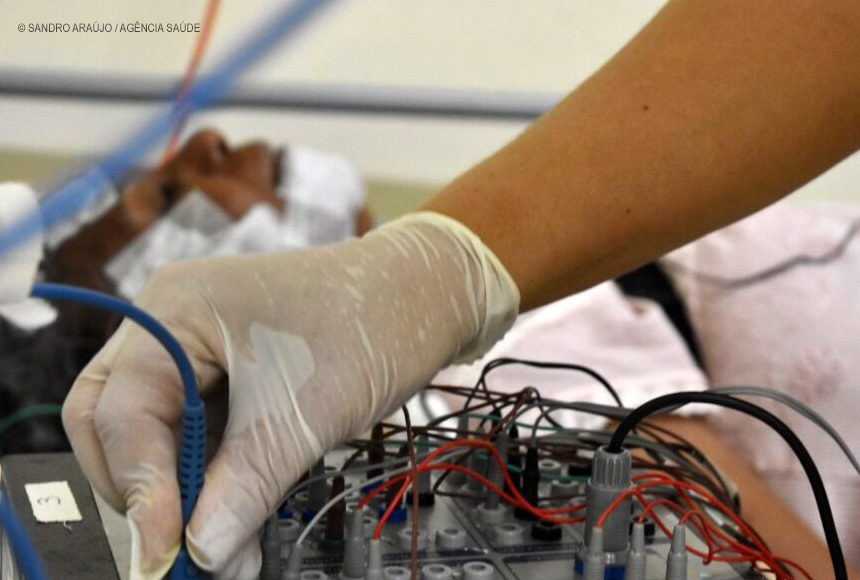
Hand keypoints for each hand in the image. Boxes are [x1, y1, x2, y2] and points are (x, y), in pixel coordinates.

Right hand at [62, 212, 517, 578]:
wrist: (431, 295)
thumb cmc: (375, 322)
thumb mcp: (305, 414)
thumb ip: (246, 487)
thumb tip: (200, 553)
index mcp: (175, 309)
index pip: (122, 412)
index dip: (137, 489)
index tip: (162, 552)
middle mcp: (174, 323)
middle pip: (115, 421)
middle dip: (139, 489)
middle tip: (172, 548)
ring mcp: (201, 346)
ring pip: (158, 434)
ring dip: (182, 493)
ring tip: (219, 550)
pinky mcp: (231, 371)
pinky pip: (200, 431)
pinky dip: (213, 478)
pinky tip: (235, 518)